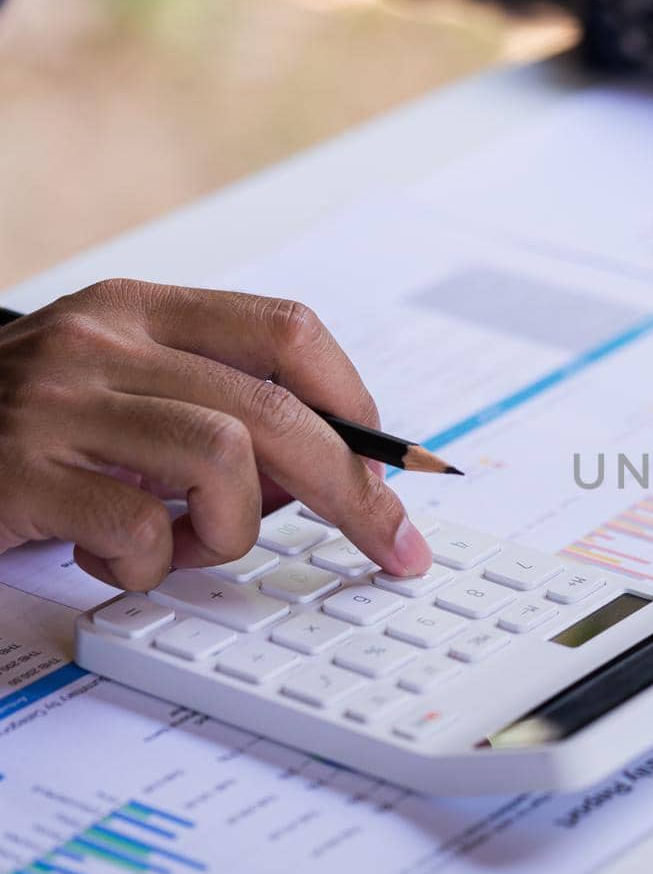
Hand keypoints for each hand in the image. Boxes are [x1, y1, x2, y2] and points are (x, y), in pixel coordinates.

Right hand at [0, 280, 432, 589]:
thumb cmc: (13, 435)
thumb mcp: (114, 398)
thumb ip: (208, 414)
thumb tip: (328, 476)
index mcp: (134, 310)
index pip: (286, 330)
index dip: (355, 400)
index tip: (393, 461)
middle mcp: (99, 341)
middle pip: (276, 410)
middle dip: (354, 491)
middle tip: (393, 545)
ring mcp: (55, 404)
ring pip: (225, 461)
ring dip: (232, 528)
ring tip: (184, 546)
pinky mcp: (17, 472)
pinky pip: (140, 529)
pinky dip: (151, 564)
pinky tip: (114, 559)